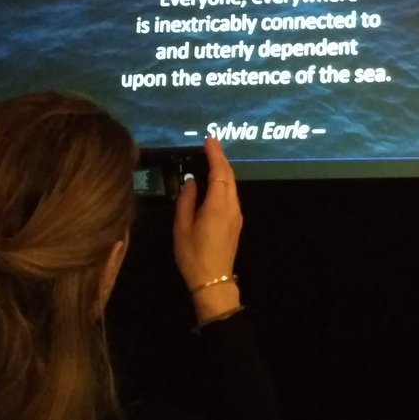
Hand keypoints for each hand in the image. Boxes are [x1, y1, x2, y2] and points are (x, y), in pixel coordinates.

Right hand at [174, 135, 242, 320]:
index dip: (215, 154)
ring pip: (232, 185)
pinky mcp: (236, 221)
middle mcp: (231, 206)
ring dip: (223, 170)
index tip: (209, 139)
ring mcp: (236, 214)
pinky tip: (214, 181)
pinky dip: (224, 182)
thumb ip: (186, 201)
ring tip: (210, 159)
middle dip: (220, 158)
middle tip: (210, 144)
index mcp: (218, 205)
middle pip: (229, 175)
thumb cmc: (193, 255)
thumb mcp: (182, 227)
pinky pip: (231, 194)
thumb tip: (191, 182)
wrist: (213, 280)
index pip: (219, 171)